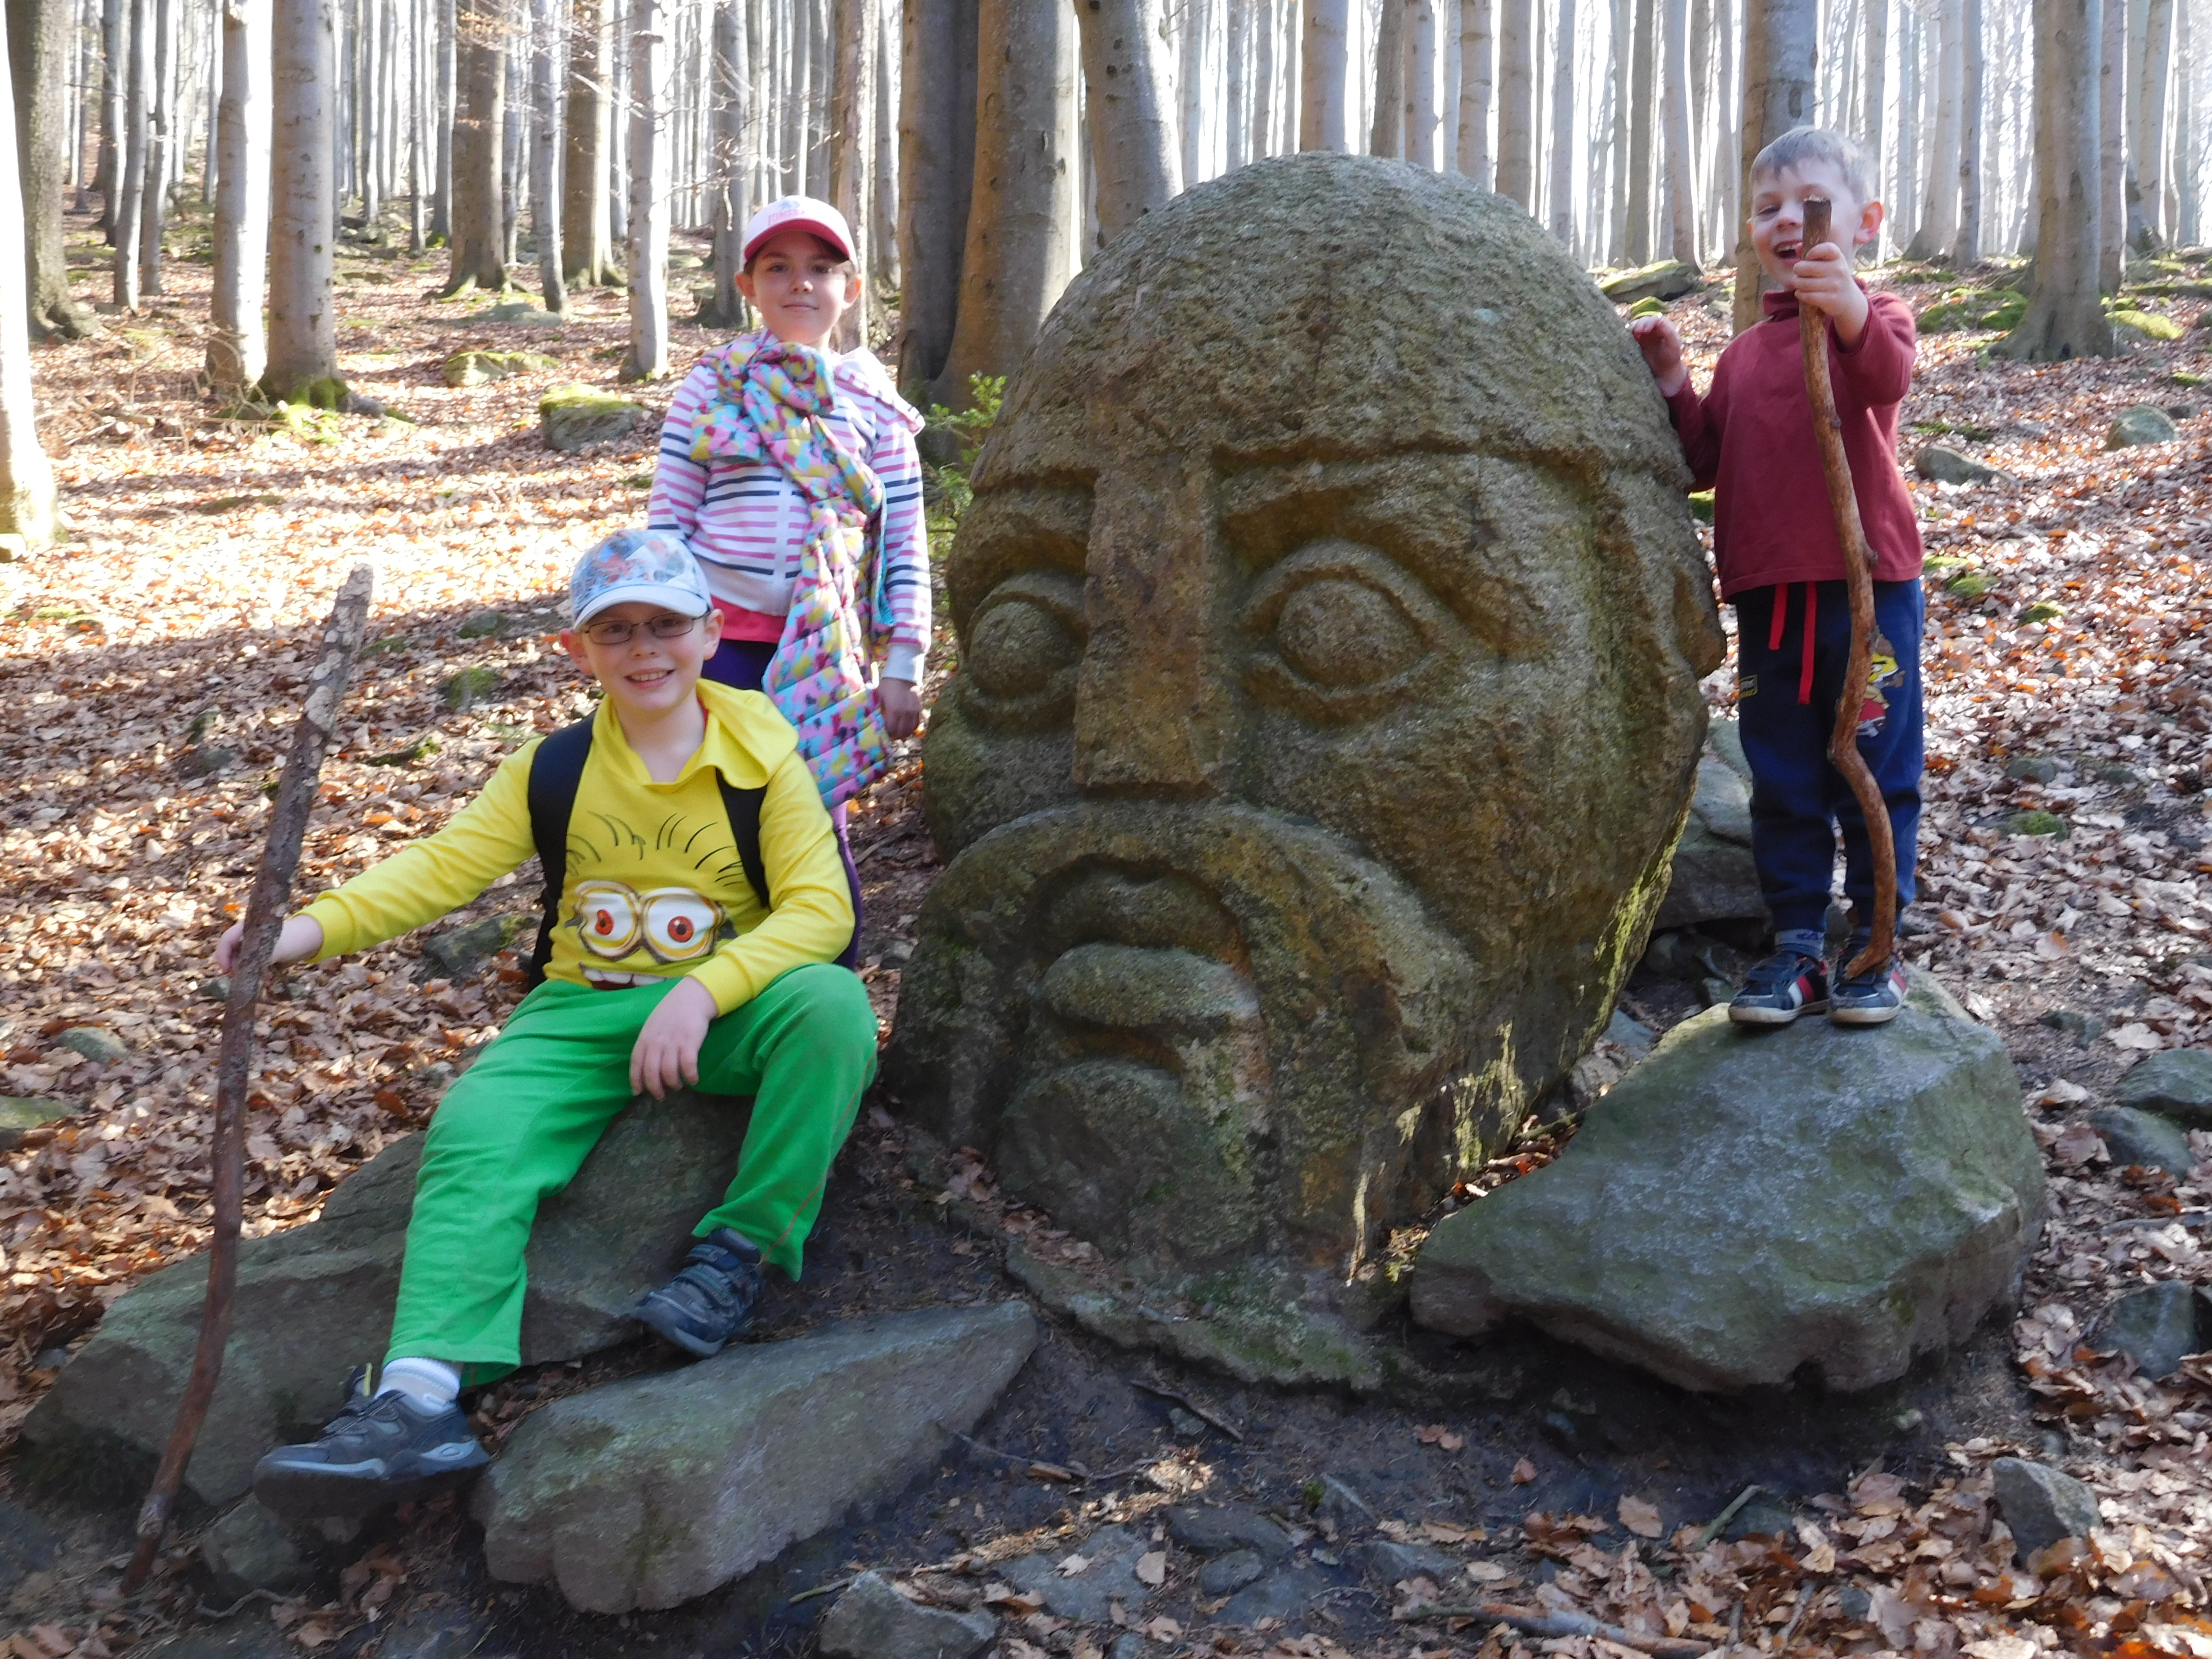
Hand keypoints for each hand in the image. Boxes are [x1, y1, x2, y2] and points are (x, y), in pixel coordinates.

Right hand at [214, 914, 324, 974]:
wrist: (306, 942)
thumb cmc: (292, 940)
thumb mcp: (275, 949)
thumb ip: (259, 958)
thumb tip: (243, 972)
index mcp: (246, 928)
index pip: (226, 940)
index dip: (222, 956)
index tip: (226, 971)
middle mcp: (246, 937)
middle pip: (230, 954)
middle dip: (236, 967)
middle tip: (243, 978)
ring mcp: (252, 948)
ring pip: (240, 963)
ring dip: (248, 974)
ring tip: (262, 981)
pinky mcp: (259, 958)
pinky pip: (251, 968)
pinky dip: (256, 975)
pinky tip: (267, 981)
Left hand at [630, 976, 718, 1098]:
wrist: (691, 997)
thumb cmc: (671, 1012)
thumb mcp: (652, 1026)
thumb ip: (648, 1043)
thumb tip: (645, 1065)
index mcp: (645, 1038)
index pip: (636, 1064)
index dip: (636, 1080)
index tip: (638, 1092)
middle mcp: (657, 1042)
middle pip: (652, 1072)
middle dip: (656, 1088)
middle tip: (661, 1096)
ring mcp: (673, 1042)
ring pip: (669, 1072)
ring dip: (674, 1084)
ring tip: (678, 1086)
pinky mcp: (690, 1042)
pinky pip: (688, 1065)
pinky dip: (690, 1076)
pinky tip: (693, 1080)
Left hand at [877, 676, 922, 739]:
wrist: (903, 675)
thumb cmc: (888, 686)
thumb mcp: (879, 696)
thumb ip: (877, 709)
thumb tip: (873, 723)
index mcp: (894, 709)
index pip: (891, 729)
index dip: (887, 733)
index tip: (883, 733)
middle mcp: (905, 712)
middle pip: (901, 732)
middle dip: (895, 736)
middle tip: (890, 736)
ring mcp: (913, 711)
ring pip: (910, 730)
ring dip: (903, 734)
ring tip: (897, 733)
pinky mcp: (919, 709)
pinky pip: (916, 724)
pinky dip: (910, 729)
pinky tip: (905, 728)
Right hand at [1629, 315, 1687, 396]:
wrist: (1664, 372)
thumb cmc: (1671, 358)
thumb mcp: (1673, 345)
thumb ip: (1668, 332)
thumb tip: (1658, 320)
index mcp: (1663, 327)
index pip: (1655, 319)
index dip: (1648, 322)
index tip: (1643, 330)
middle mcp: (1652, 329)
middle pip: (1643, 321)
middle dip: (1639, 324)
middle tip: (1636, 332)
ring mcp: (1643, 336)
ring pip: (1635, 328)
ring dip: (1631, 330)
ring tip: (1630, 336)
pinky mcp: (1636, 343)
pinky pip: (1629, 337)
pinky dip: (1626, 338)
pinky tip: (1625, 341)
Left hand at [1791, 242, 1869, 344]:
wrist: (1848, 299)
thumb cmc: (1833, 278)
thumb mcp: (1828, 264)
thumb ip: (1813, 253)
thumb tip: (1797, 247)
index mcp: (1838, 258)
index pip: (1827, 248)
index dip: (1814, 251)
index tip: (1808, 256)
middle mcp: (1839, 270)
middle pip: (1807, 267)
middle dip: (1797, 270)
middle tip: (1797, 273)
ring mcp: (1835, 285)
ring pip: (1804, 283)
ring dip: (1797, 283)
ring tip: (1798, 283)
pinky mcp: (1830, 299)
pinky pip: (1807, 295)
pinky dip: (1800, 294)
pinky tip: (1800, 293)